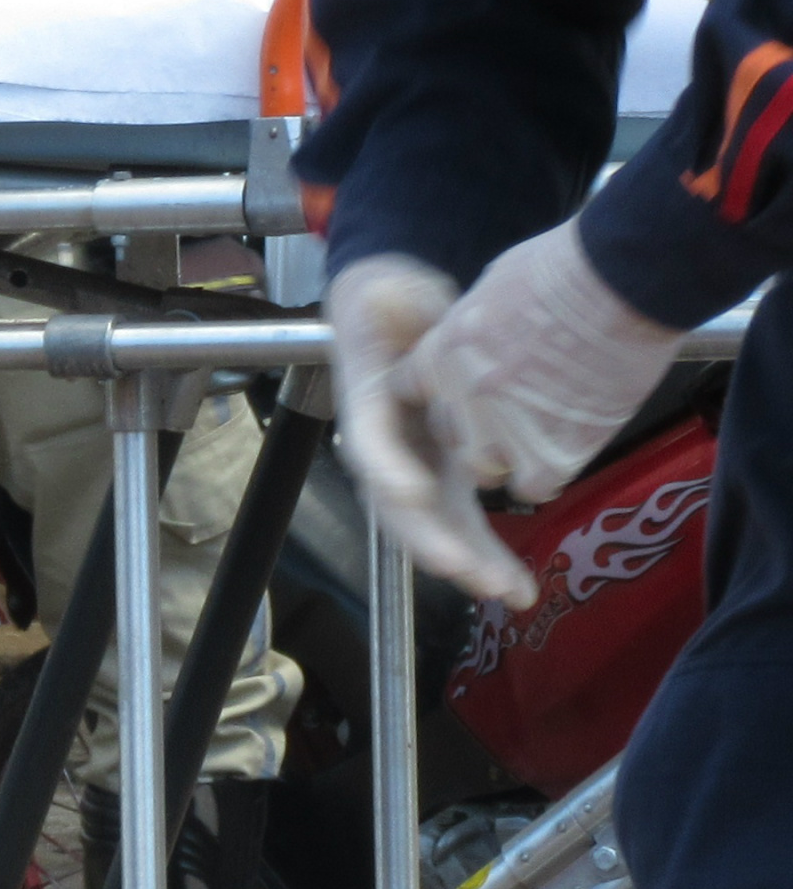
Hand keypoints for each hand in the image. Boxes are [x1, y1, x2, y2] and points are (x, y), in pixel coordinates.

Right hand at [330, 232, 684, 607]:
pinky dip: (490, 556)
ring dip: (472, 564)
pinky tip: (519, 587)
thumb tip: (383, 298)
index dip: (389, 469)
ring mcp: (417, 469)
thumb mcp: (384, 295)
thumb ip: (386, 300)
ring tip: (511, 592)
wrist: (400, 317)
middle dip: (438, 543)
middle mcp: (386, 451)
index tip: (410, 489)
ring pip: (438, 528)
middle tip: (473, 574)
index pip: (372, 445)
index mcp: (368, 408)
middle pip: (404, 508)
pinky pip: (467, 523)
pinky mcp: (449, 476)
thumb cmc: (390, 307)